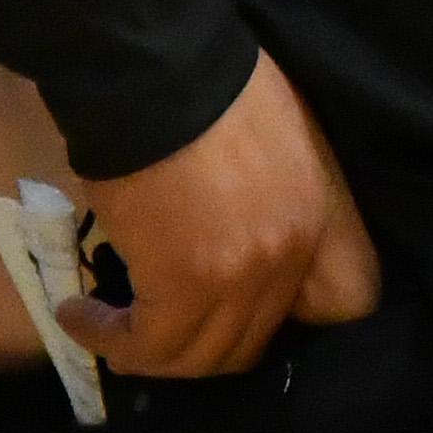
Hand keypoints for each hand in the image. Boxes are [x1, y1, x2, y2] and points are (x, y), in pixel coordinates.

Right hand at [55, 50, 380, 376]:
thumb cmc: (213, 86)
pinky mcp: (180, 286)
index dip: (305, 315)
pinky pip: (149, 346)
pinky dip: (110, 341)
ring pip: (201, 358)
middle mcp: (290, 256)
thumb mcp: (283, 137)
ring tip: (113, 332)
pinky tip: (80, 318)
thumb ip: (281, 197)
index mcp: (323, 213)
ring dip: (151, 354)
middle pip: (256, 342)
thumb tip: (242, 232)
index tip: (255, 305)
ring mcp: (238, 277)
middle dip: (207, 342)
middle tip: (163, 323)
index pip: (351, 299)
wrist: (160, 74)